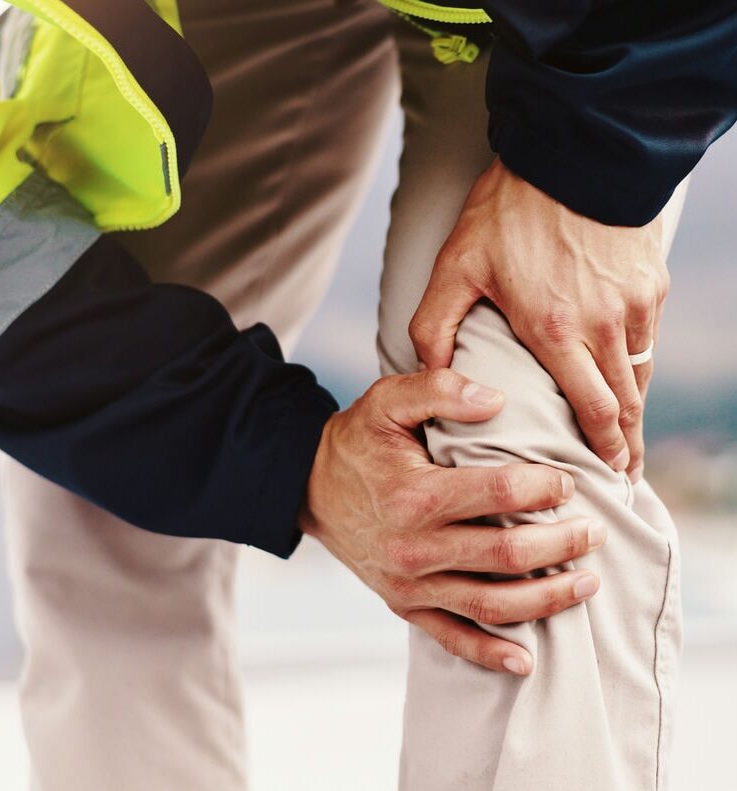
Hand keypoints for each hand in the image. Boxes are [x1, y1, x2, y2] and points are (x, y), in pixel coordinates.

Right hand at [299, 369, 605, 674]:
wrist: (310, 487)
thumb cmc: (357, 442)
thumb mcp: (388, 400)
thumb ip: (439, 389)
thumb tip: (496, 399)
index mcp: (414, 495)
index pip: (498, 492)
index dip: (543, 486)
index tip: (568, 480)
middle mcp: (413, 547)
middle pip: (507, 554)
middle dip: (562, 544)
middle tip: (595, 532)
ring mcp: (409, 583)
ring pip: (492, 603)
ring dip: (547, 598)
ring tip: (588, 583)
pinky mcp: (404, 604)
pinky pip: (452, 638)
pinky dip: (490, 653)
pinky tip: (527, 660)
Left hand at [410, 158, 668, 481]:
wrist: (571, 151)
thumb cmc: (509, 211)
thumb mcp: (455, 266)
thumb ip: (435, 326)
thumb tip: (430, 374)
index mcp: (555, 329)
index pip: (592, 409)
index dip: (605, 448)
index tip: (610, 473)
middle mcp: (604, 324)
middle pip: (626, 403)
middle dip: (627, 443)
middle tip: (625, 472)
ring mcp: (634, 302)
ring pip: (640, 373)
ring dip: (635, 408)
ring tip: (628, 434)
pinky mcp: (651, 281)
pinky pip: (648, 338)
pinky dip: (637, 366)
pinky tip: (626, 377)